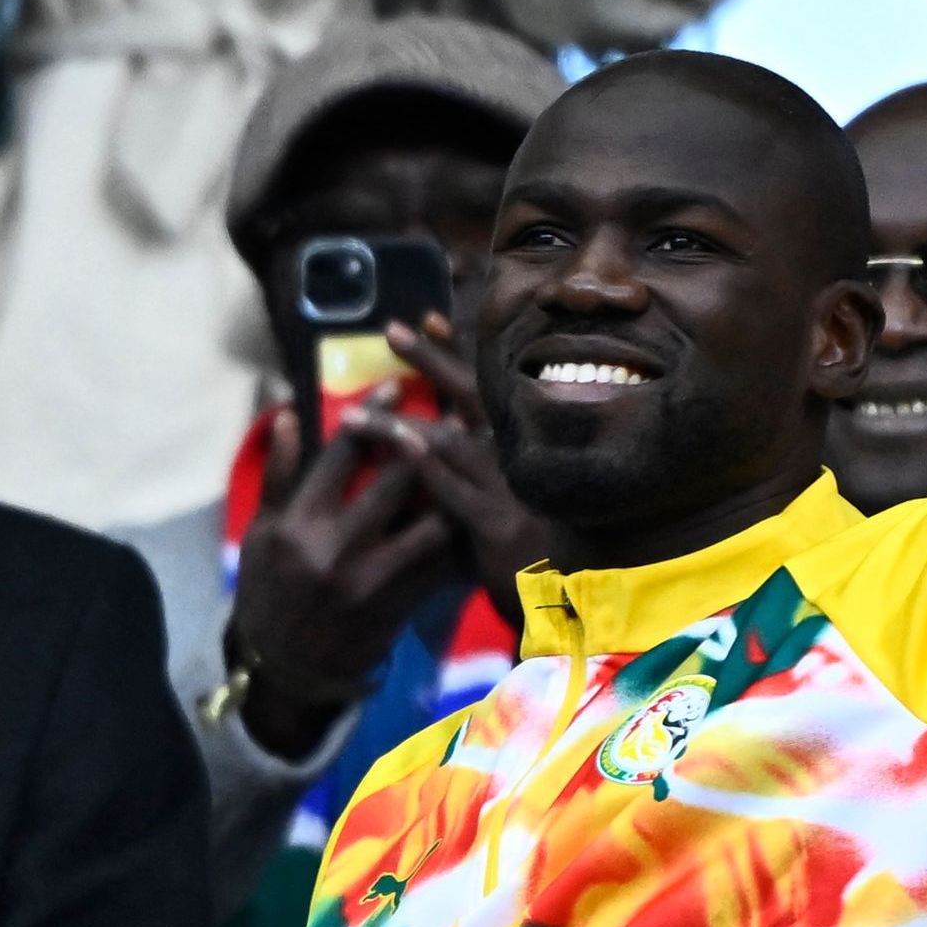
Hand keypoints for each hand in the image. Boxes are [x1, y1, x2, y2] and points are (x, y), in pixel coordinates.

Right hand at [226, 394, 457, 756]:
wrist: (287, 669)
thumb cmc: (269, 590)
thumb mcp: (261, 532)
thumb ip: (279, 474)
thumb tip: (284, 414)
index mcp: (299, 525)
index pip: (341, 456)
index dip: (372, 414)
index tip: (395, 383)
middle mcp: (338, 550)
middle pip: (394, 481)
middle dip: (425, 439)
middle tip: (448, 409)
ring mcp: (375, 581)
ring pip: (431, 523)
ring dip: (453, 489)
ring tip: (471, 460)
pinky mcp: (401, 605)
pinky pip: (442, 563)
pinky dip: (459, 533)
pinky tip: (473, 507)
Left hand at [383, 318, 546, 639]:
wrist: (572, 610)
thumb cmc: (537, 555)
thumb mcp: (515, 501)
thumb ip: (487, 469)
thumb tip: (443, 431)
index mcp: (520, 448)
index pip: (485, 389)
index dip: (456, 352)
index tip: (428, 316)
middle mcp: (520, 458)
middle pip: (473, 397)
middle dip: (433, 360)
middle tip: (390, 329)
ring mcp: (510, 490)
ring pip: (453, 440)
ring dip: (401, 422)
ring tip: (355, 412)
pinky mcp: (496, 526)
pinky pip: (455, 488)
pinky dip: (425, 464)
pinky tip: (397, 444)